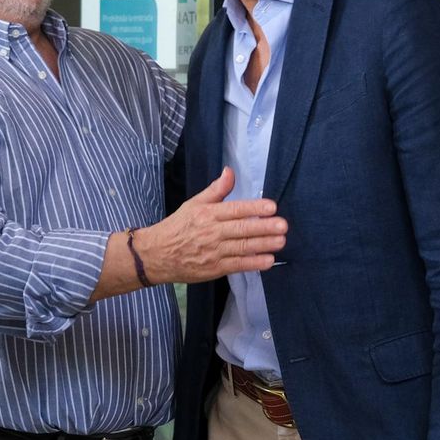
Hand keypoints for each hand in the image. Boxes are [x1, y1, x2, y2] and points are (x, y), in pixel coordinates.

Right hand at [135, 167, 285, 283]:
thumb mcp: (194, 204)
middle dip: (264, 227)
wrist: (157, 255)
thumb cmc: (178, 227)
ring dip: (263, 245)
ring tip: (281, 241)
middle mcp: (212, 232)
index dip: (254, 208)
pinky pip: (237, 265)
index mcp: (208, 214)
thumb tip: (230, 171)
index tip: (271, 207)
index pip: (235, 210)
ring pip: (242, 247)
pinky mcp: (215, 269)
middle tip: (282, 225)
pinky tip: (268, 261)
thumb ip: (216, 190)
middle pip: (241, 229)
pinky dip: (253, 264)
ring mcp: (214, 252)